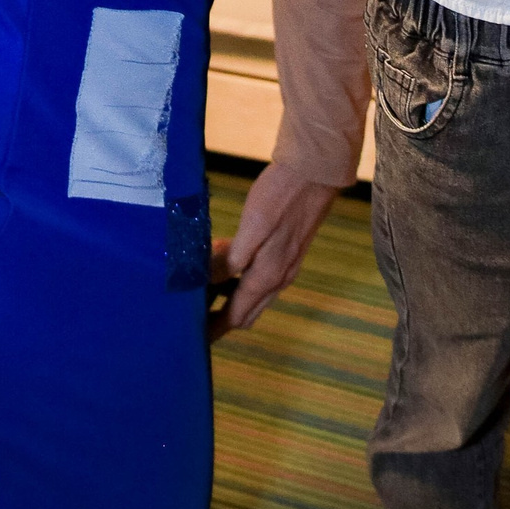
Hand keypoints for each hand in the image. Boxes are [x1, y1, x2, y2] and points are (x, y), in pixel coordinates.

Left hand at [210, 162, 339, 332]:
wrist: (316, 171)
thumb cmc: (281, 195)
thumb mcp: (252, 226)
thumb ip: (232, 258)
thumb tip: (208, 282)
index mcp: (268, 276)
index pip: (237, 315)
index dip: (215, 328)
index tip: (195, 337)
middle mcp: (279, 278)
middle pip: (247, 312)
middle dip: (221, 317)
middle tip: (194, 312)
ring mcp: (286, 266)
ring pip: (254, 295)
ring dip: (229, 296)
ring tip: (203, 284)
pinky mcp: (288, 252)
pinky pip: (260, 278)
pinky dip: (240, 278)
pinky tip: (226, 261)